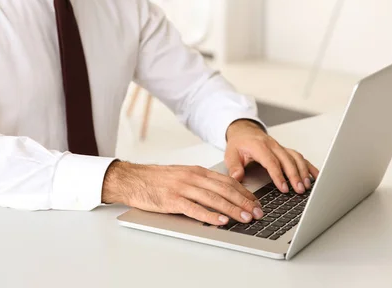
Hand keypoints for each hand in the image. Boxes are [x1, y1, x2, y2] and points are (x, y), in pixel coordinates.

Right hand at [102, 162, 263, 225]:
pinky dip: (211, 215)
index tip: (256, 202)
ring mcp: (183, 188)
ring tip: (246, 218)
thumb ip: (200, 182)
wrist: (133, 179)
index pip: (227, 181)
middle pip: (225, 190)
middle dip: (244, 202)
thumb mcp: (182, 175)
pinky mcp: (172, 200)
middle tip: (258, 212)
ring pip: (214, 199)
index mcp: (197, 171)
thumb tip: (221, 193)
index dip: (244, 192)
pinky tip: (222, 220)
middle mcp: (192, 177)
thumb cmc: (156, 179)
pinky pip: (195, 209)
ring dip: (233, 209)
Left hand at [225, 119, 319, 193]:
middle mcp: (272, 146)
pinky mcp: (286, 150)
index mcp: (259, 146)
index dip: (278, 175)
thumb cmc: (239, 143)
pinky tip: (315, 176)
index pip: (271, 162)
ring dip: (303, 171)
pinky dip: (309, 166)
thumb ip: (233, 166)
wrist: (244, 130)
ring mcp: (281, 147)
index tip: (283, 188)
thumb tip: (237, 177)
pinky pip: (300, 157)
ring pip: (296, 158)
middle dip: (295, 176)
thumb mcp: (230, 153)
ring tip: (307, 186)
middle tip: (299, 190)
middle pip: (287, 160)